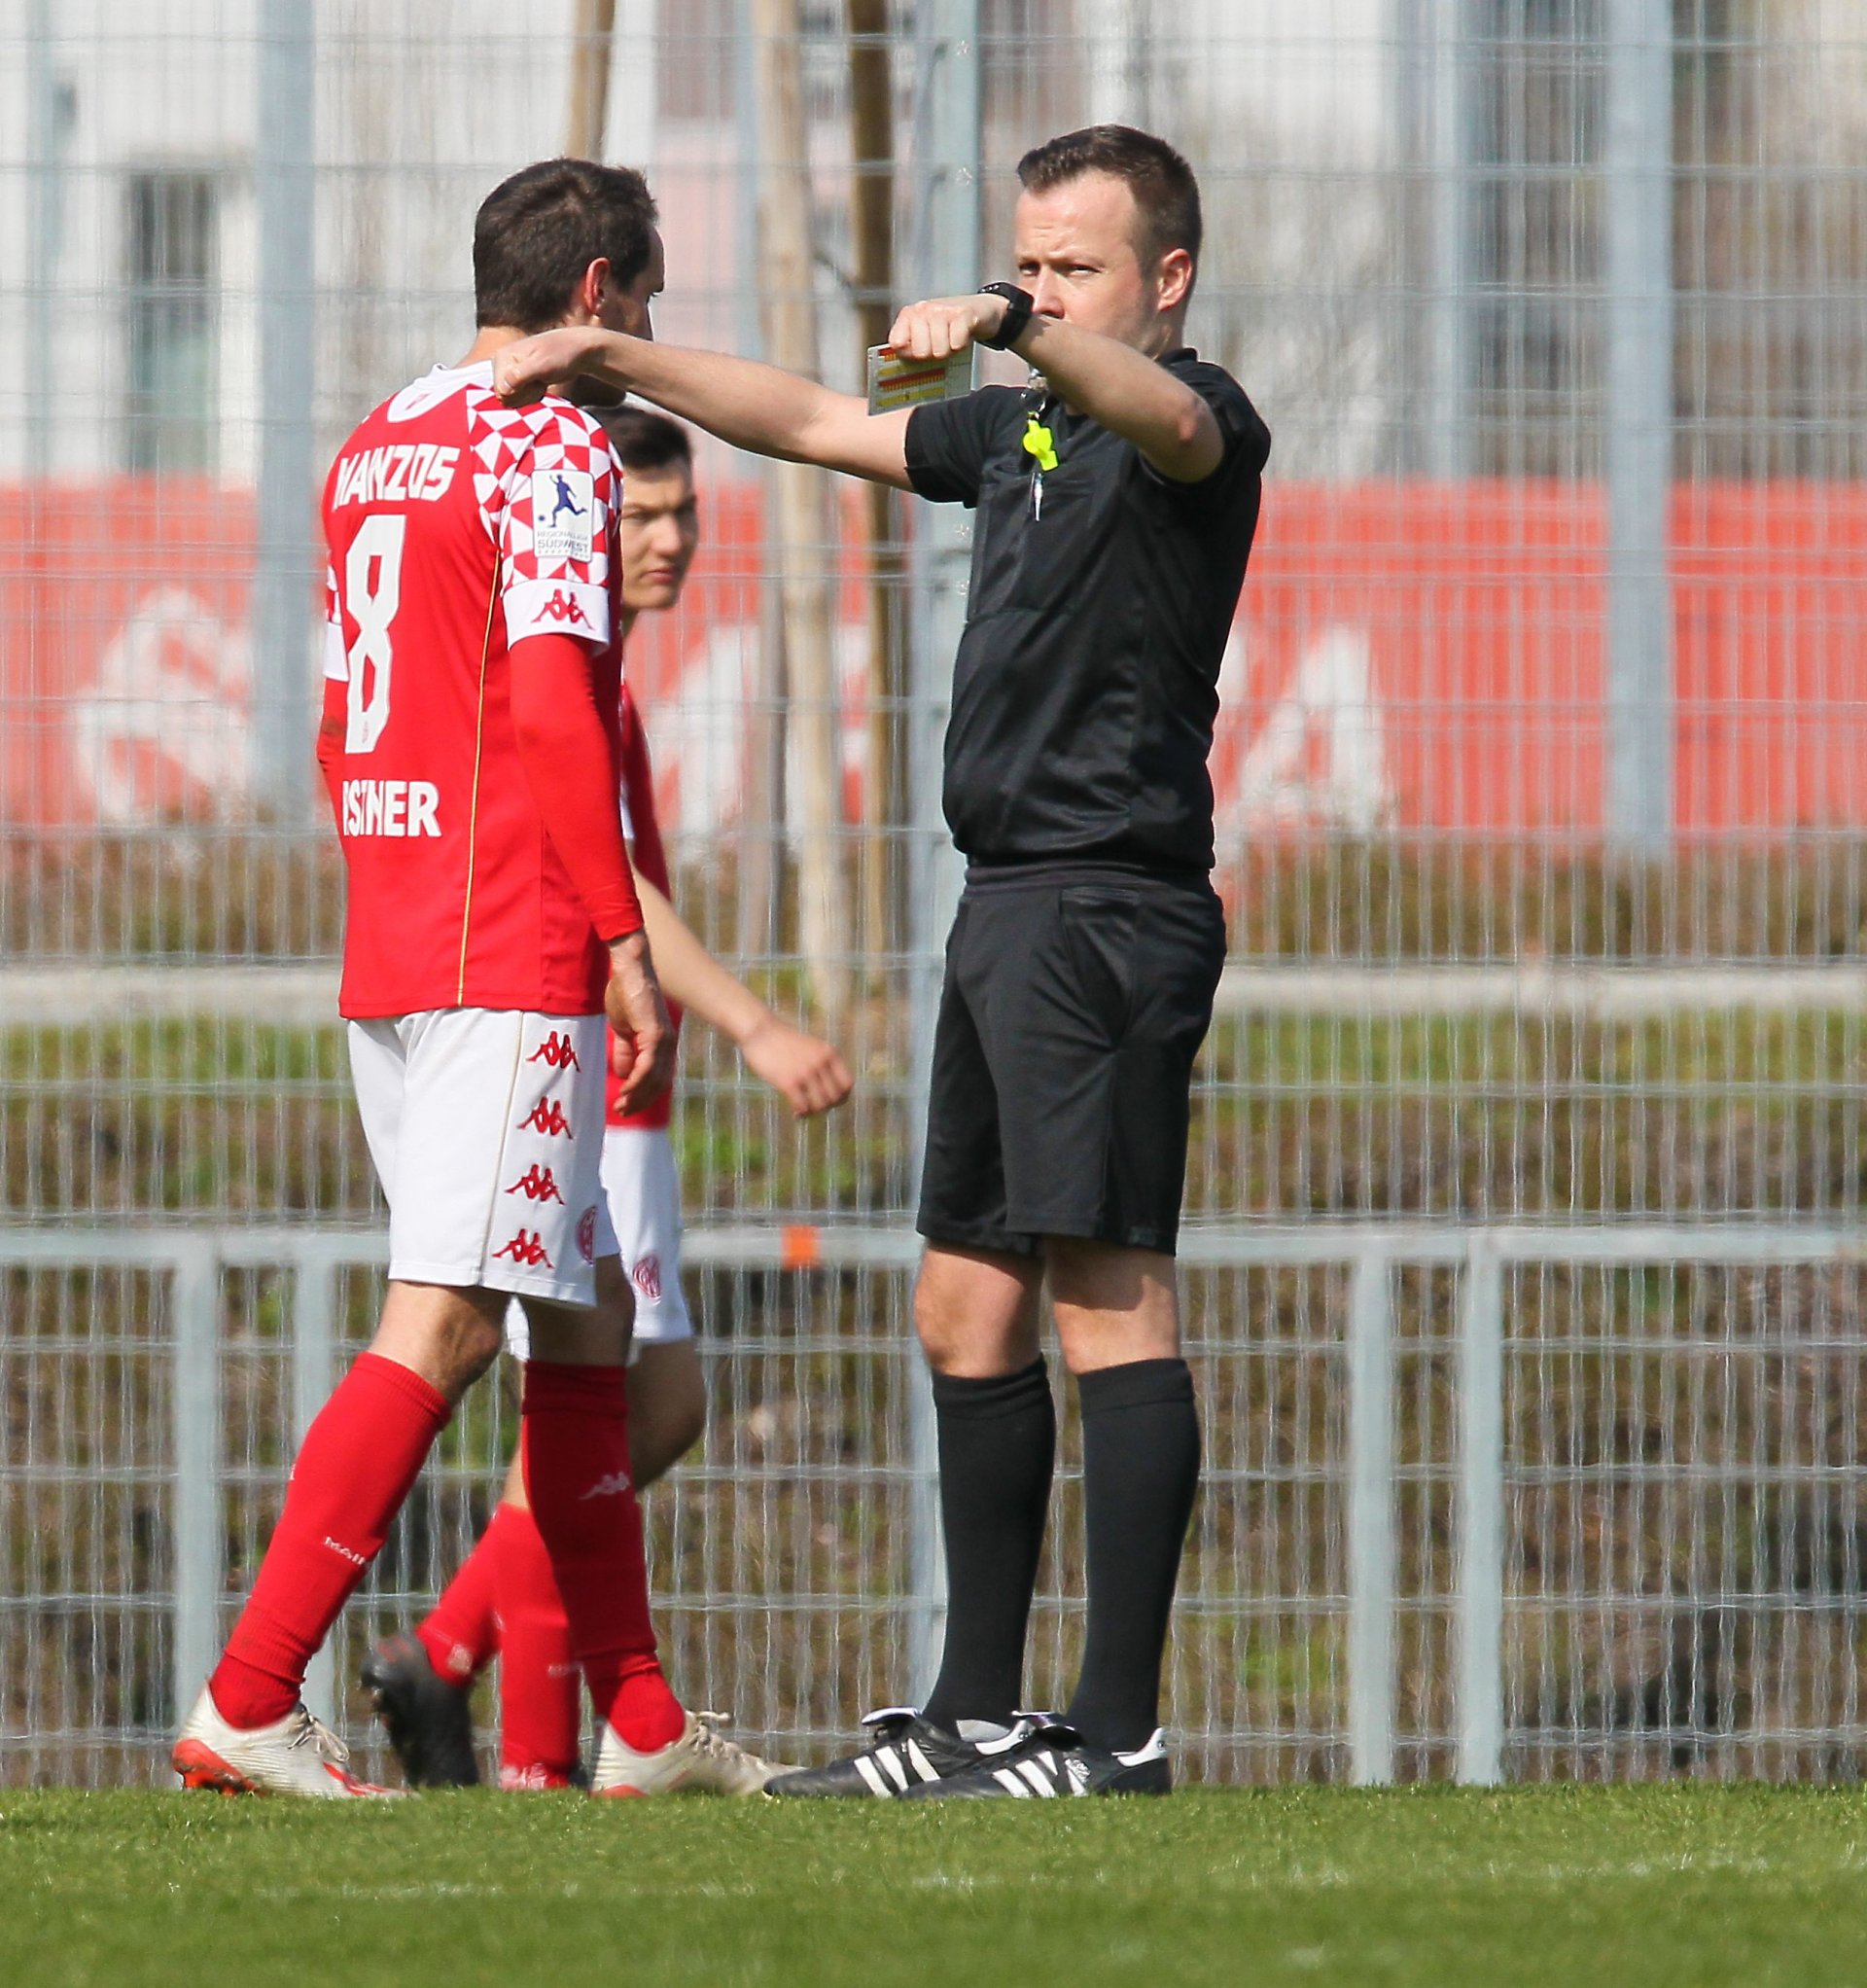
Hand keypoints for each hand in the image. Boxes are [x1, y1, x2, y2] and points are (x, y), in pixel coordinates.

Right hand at [494, 327, 604, 407]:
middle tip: (540, 380)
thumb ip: (520, 376)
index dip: (520, 392)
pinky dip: (533, 396)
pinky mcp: (518, 379)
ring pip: (513, 400)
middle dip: (526, 395)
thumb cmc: (561, 354)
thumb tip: (502, 390)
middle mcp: (501, 364)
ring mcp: (509, 372)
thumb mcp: (542, 365)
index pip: (501, 392)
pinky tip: (541, 383)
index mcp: (501, 357)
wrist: (577, 351)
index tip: (535, 380)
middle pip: (506, 398)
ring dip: (530, 396)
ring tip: (541, 380)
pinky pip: (520, 399)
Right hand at [605, 930, 675, 1115]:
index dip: (643, 1094)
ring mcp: (663, 1040)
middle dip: (641, 1101)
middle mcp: (666, 1044)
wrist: (628, 970)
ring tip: (621, 1106)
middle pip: (659, 1083)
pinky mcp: (655, 1034)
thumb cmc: (625, 993)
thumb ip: (625, 1050)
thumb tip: (623, 1073)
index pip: (657, 1078)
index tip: (626, 1105)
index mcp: (661, 1043)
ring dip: (638, 1095)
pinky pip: (647, 1065)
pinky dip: (637, 1081)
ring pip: (654, 1078)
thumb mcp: (622, 1027)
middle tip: (622, 1111)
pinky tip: (625, 1090)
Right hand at [739, 1014, 852, 1117]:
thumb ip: (822, 1064)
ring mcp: (805, 1072)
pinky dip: (800, 1113)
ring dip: (813, 1112)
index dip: (842, 1097)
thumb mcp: (811, 1047)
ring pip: (820, 1105)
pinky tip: (795, 1113)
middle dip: (825, 1107)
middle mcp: (820, 1063)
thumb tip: (830, 1093)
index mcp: (829, 1053)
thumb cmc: (784, 1042)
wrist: (761, 1032)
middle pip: (834, 1098)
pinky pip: (802, 1106)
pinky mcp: (788, 1081)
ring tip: (804, 1111)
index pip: (847, 1084)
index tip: (831, 1102)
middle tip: (814, 1107)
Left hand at [886, 293, 1005, 363]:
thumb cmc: (947, 328)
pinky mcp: (963, 313)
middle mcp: (922, 309)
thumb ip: (909, 349)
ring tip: (951, 342)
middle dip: (932, 356)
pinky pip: (957, 342)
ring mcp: (942, 309)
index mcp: (908, 316)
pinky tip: (961, 338)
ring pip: (939, 349)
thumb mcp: (925, 336)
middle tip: (939, 347)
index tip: (917, 355)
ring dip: (949, 352)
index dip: (908, 356)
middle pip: (920, 351)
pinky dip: (961, 345)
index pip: (897, 343)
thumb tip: (900, 370)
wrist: (979, 309)